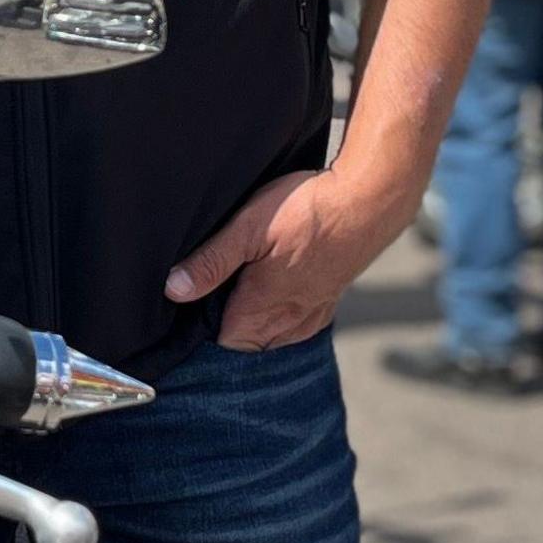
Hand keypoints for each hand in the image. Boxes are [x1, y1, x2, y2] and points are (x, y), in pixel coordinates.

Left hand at [163, 166, 408, 350]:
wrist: (369, 201)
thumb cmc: (307, 211)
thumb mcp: (247, 228)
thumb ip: (211, 262)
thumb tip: (174, 290)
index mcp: (263, 307)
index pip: (221, 340)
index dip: (202, 323)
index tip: (194, 297)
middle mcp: (288, 319)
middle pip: (245, 341)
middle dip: (226, 324)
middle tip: (214, 288)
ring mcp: (312, 312)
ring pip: (271, 335)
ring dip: (253, 321)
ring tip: (240, 289)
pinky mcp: (328, 300)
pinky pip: (296, 325)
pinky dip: (280, 317)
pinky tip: (274, 293)